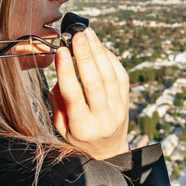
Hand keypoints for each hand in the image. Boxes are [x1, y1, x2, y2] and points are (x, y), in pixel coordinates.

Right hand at [49, 27, 129, 159]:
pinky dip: (111, 58)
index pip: (74, 96)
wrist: (109, 152)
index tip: (61, 51)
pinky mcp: (127, 101)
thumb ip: (58, 103)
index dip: (67, 72)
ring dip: (99, 51)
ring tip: (88, 34)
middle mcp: (103, 118)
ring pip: (110, 76)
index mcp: (83, 127)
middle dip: (85, 56)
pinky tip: (99, 46)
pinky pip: (121, 75)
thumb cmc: (79, 137)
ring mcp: (118, 109)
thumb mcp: (62, 128)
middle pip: (95, 83)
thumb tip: (61, 75)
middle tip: (77, 36)